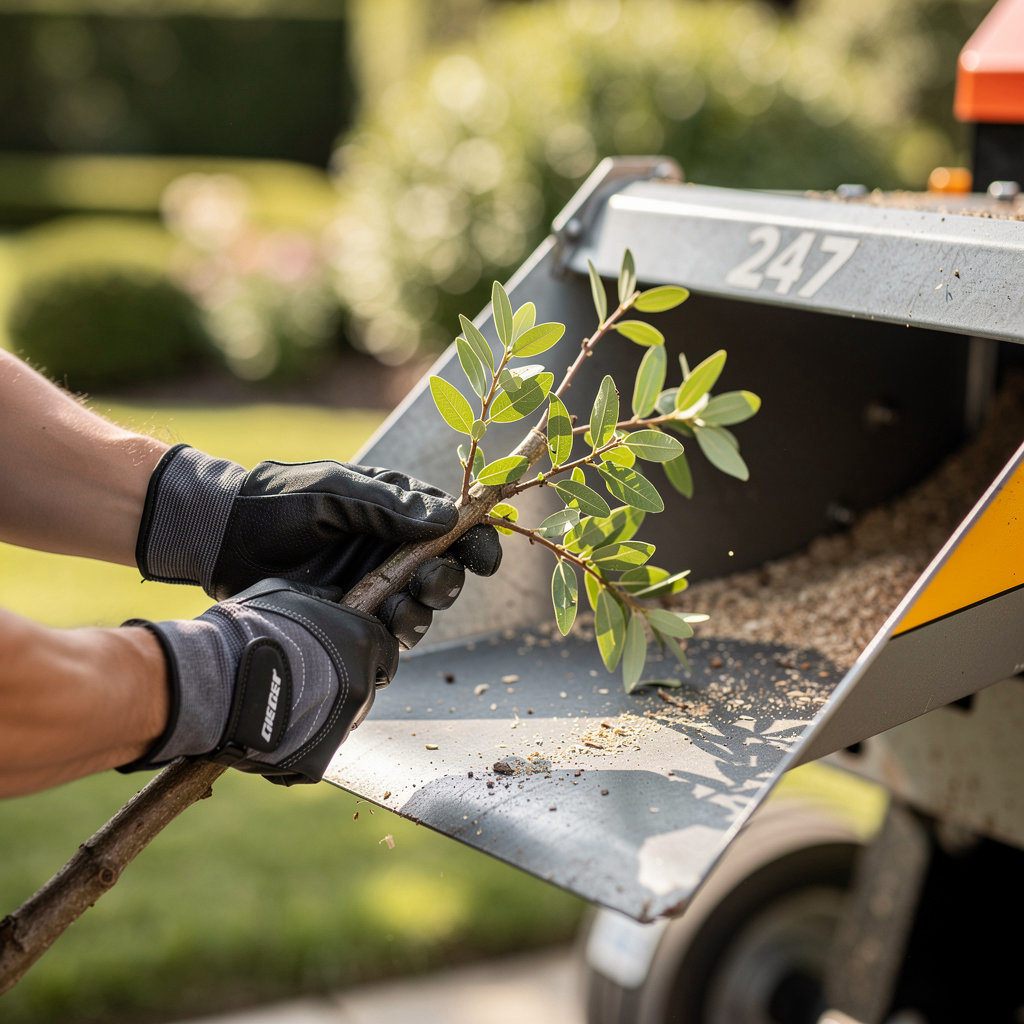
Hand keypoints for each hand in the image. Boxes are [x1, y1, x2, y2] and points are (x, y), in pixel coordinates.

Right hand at [119, 579, 396, 784]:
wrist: (209, 682)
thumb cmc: (245, 628)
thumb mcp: (284, 592)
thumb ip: (318, 597)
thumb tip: (334, 594)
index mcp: (363, 642)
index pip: (385, 650)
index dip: (364, 651)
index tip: (342, 653)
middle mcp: (362, 686)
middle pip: (365, 688)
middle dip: (343, 682)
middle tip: (305, 677)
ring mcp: (341, 727)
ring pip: (341, 720)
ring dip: (322, 712)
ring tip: (283, 701)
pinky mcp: (318, 761)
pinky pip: (316, 750)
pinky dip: (300, 741)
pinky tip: (272, 726)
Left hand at [136, 445, 501, 647]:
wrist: (222, 537)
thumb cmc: (277, 501)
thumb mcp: (333, 491)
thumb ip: (388, 505)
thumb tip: (447, 517)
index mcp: (396, 515)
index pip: (454, 529)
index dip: (475, 543)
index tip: (481, 556)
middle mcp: (391, 553)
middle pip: (444, 576)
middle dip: (444, 583)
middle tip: (426, 583)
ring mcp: (371, 588)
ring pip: (419, 612)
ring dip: (418, 613)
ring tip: (395, 608)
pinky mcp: (350, 619)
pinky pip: (385, 638)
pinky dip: (390, 641)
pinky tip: (378, 633)